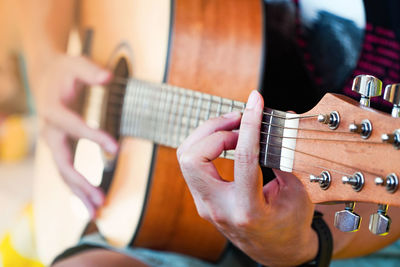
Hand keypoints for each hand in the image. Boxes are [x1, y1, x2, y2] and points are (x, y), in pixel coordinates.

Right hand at [31, 53, 117, 217]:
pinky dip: (77, 188)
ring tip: (96, 211)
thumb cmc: (64, 70)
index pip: (73, 127)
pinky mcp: (60, 148)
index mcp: (53, 110)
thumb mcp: (76, 62)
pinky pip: (67, 172)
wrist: (47, 77)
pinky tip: (88, 203)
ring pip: (63, 173)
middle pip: (63, 162)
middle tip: (100, 199)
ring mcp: (54, 143)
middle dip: (80, 182)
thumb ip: (90, 69)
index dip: (93, 137)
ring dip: (79, 193)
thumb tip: (107, 77)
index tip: (115, 148)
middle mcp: (50, 131)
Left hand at [177, 90, 317, 265]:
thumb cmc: (290, 224)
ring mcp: (205, 205)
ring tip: (234, 127)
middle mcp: (218, 208)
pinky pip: (192, 164)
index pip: (244, 158)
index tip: (255, 101)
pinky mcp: (202, 199)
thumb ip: (286, 155)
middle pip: (193, 157)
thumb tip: (281, 119)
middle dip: (214, 129)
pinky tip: (227, 140)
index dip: (250, 124)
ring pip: (186, 158)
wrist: (276, 251)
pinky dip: (206, 144)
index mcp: (248, 210)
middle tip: (239, 119)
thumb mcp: (297, 192)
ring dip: (207, 134)